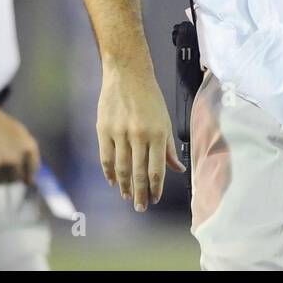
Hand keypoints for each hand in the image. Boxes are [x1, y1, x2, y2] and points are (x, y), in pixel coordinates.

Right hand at [96, 56, 184, 210]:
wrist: (128, 74)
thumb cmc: (150, 97)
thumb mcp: (165, 120)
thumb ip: (169, 147)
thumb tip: (179, 168)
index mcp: (158, 133)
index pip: (157, 169)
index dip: (156, 187)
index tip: (155, 199)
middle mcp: (139, 135)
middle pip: (138, 172)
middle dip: (140, 193)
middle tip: (141, 207)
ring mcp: (119, 133)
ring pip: (121, 168)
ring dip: (124, 186)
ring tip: (127, 197)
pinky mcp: (103, 129)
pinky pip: (105, 157)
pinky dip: (108, 172)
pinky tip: (112, 181)